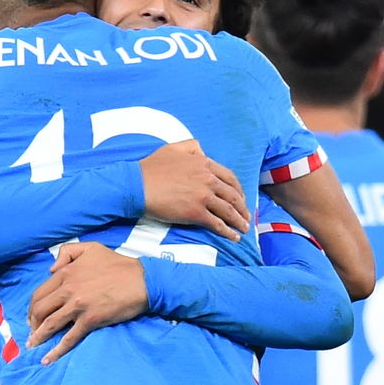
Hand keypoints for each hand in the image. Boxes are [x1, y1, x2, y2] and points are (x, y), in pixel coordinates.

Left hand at [28, 242, 149, 359]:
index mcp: (65, 273)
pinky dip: (56, 351)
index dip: (32, 307)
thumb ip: (67, 253)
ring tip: (32, 347)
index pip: (39, 293)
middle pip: (39, 310)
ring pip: (50, 324)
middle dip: (32, 323)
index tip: (32, 316)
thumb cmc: (118, 264)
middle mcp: (67, 289)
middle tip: (32, 332)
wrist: (141, 280)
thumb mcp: (90, 248)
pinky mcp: (89, 320)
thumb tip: (51, 269)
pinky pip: (68, 338)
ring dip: (38, 337)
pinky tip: (47, 360)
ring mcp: (77, 306)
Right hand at [137, 141, 251, 239]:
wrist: (137, 185)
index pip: (229, 177)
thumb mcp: (173, 148)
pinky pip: (217, 223)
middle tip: (247, 217)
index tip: (241, 198)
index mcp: (204, 163)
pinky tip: (233, 237)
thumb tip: (202, 151)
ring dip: (239, 221)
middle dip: (242, 207)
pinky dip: (228, 232)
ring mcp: (203, 196)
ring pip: (228, 210)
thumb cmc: (151, 167)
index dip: (238, 189)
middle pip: (232, 195)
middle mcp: (207, 179)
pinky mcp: (196, 212)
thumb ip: (191, 147)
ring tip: (244, 229)